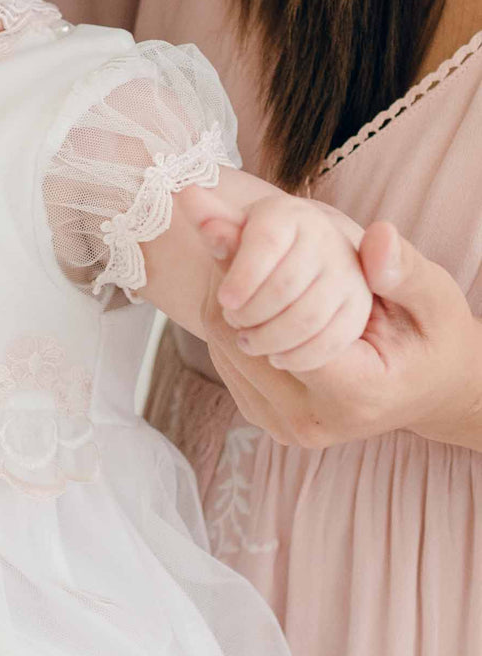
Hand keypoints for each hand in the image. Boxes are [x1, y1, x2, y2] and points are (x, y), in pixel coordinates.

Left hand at [185, 209, 481, 450]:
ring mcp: (283, 426)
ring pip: (224, 351)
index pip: (275, 328)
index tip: (231, 229)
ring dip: (221, 301)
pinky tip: (241, 290)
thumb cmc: (432, 340)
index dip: (250, 277)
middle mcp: (311, 421)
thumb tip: (379, 236)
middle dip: (228, 284)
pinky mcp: (264, 419)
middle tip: (221, 230)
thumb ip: (403, 271)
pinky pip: (226, 363)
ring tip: (231, 257)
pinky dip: (225, 322)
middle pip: (237, 341)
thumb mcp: (433, 300)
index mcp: (355, 394)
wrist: (429, 391)